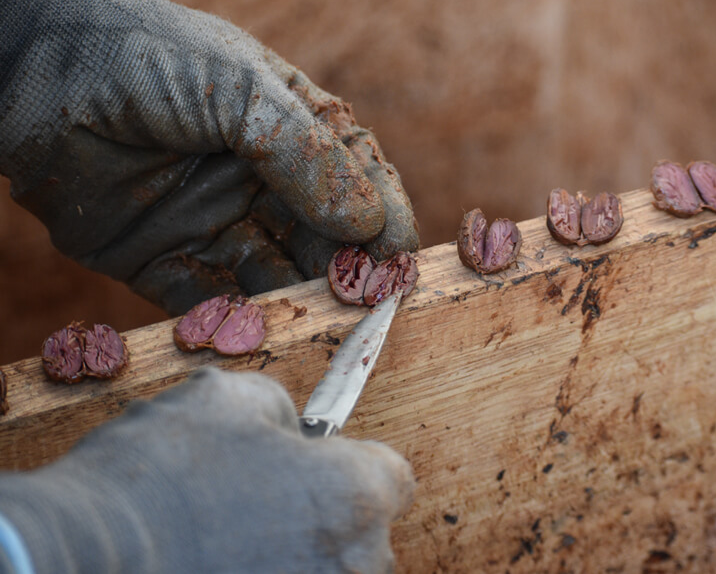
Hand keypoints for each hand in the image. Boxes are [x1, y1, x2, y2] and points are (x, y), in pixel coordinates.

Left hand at [0, 0, 417, 314]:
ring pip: (272, 277)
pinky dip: (229, 324)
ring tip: (310, 324)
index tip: (397, 263)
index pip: (358, 183)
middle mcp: (262, 184)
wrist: (31, 70)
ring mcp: (216, 224)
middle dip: (344, 273)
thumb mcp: (239, 91)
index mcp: (291, 133)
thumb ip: (306, 154)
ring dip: (294, 303)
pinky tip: (247, 332)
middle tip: (360, 307)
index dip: (382, 223)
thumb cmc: (148, 60)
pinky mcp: (165, 261)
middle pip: (321, 240)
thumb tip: (369, 223)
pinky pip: (206, 302)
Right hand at [0, 367, 414, 572]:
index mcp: (354, 495)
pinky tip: (218, 564)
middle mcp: (354, 564)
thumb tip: (288, 427)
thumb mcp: (226, 398)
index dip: (355, 462)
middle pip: (364, 535)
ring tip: (232, 544)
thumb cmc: (161, 474)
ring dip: (299, 558)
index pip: (394, 477)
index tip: (320, 464)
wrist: (82, 556)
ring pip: (329, 573)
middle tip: (263, 505)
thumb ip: (281, 407)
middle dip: (326, 516)